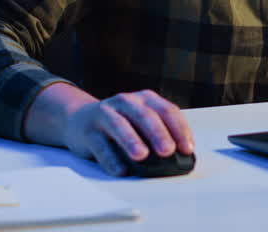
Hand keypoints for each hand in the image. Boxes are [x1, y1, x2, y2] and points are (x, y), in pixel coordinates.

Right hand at [62, 90, 194, 175]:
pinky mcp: (88, 131)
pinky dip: (111, 159)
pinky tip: (120, 169)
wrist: (80, 119)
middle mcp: (126, 102)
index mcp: (145, 99)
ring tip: (141, 156)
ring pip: (119, 125)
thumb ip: (160, 132)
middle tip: (168, 151)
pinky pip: (100, 145)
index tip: (187, 149)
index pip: (167, 111)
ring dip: (131, 140)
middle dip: (158, 134)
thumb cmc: (120, 122)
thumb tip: (180, 156)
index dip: (179, 130)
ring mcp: (105, 114)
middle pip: (145, 116)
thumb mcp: (142, 121)